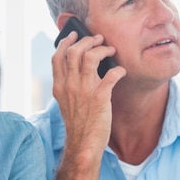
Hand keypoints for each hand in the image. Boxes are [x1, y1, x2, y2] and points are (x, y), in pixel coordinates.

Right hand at [52, 31, 125, 160]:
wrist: (83, 144)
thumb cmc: (77, 123)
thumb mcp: (65, 101)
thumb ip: (68, 84)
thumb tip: (79, 66)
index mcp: (59, 86)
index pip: (57, 57)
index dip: (66, 42)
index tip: (74, 35)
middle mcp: (69, 85)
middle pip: (74, 51)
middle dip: (87, 40)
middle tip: (98, 39)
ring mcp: (84, 91)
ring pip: (90, 57)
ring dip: (103, 49)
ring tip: (110, 49)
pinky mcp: (100, 98)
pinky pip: (111, 75)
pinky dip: (119, 70)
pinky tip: (121, 72)